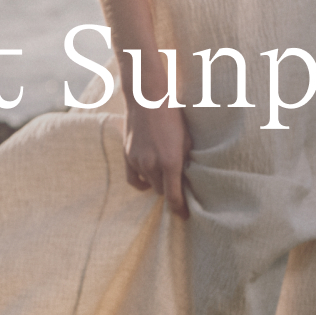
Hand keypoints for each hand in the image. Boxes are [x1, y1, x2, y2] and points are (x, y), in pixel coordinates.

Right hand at [123, 102, 190, 218]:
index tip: (185, 216)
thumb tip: (187, 179)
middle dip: (170, 192)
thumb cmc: (172, 116)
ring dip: (157, 184)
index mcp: (170, 161)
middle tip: (178, 187)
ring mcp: (137, 161)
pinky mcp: (127, 156)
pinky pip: (134, 180)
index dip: (180, 209)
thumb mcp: (187, 139)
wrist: (147, 98)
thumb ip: (186, 161)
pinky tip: (149, 178)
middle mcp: (152, 165)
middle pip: (161, 192)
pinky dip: (143, 182)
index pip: (174, 196)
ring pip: (149, 185)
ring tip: (165, 175)